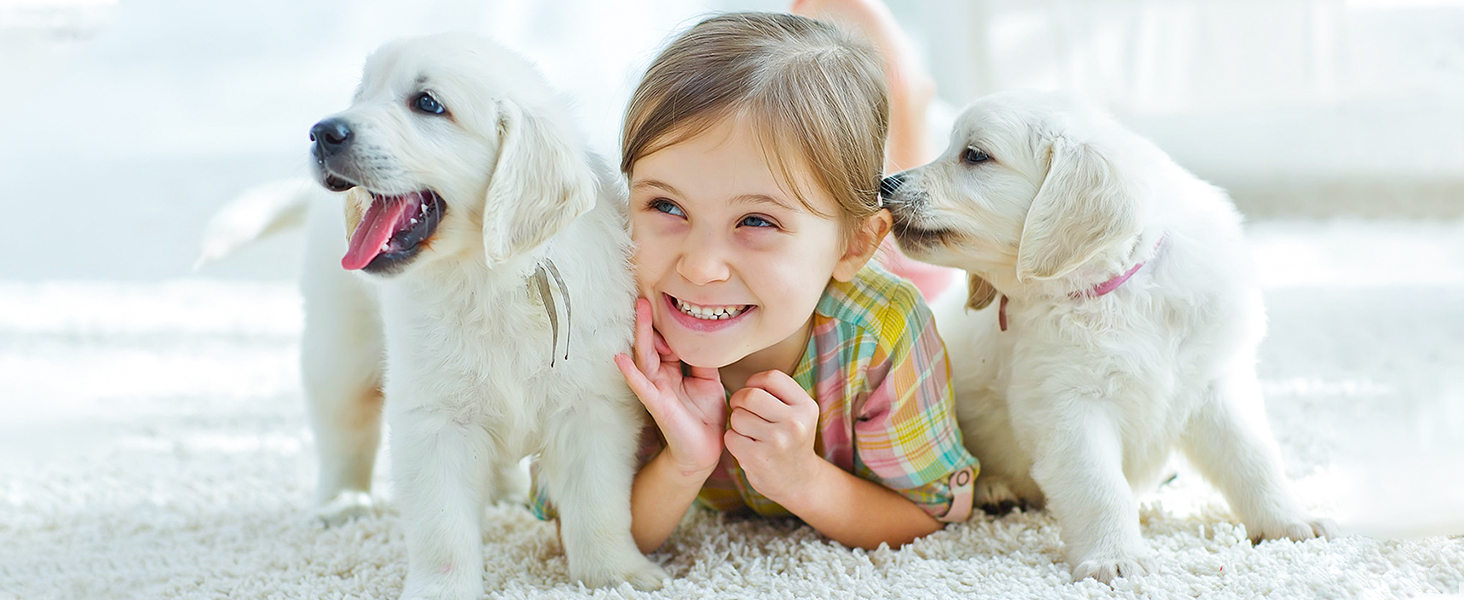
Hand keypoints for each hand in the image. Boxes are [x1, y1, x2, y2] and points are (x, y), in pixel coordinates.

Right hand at [615, 298, 725, 476]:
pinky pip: (641, 387)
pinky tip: (620, 359)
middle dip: (648, 322)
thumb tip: (705, 336)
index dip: (666, 324)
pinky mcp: (657, 405)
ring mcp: (656, 390)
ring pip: (645, 358)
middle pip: (652, 344)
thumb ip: (704, 360)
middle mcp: (661, 377)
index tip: (665, 300)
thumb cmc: (705, 416)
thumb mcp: (709, 381)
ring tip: (637, 313)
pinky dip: (631, 373)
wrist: (705, 450)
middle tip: (643, 298)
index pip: (667, 341)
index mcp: (674, 370)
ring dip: (641, 336)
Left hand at [724, 370, 823, 504]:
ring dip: (736, 422)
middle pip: (750, 395)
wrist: (799, 481)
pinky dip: (733, 440)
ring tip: (748, 431)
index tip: (753, 392)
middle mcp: (794, 423)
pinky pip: (731, 437)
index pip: (771, 377)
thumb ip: (779, 393)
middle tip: (742, 409)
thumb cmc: (791, 439)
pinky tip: (746, 446)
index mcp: (805, 406)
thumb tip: (746, 377)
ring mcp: (777, 442)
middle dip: (739, 400)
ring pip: (737, 416)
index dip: (754, 382)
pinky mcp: (759, 459)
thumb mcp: (799, 413)